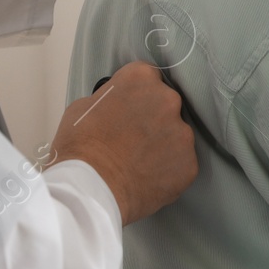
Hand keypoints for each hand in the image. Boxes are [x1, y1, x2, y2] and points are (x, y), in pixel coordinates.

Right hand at [47, 62, 197, 224]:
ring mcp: (182, 133)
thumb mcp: (83, 107)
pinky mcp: (189, 163)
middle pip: (165, 104)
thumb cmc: (79, 147)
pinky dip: (169, 170)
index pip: (147, 78)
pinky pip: (181, 163)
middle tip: (133, 139)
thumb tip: (116, 105)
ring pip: (176, 135)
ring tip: (139, 163)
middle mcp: (168, 100)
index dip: (136, 96)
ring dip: (162, 144)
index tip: (129, 110)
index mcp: (142, 79)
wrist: (90, 189)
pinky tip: (148, 179)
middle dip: (153, 118)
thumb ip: (109, 98)